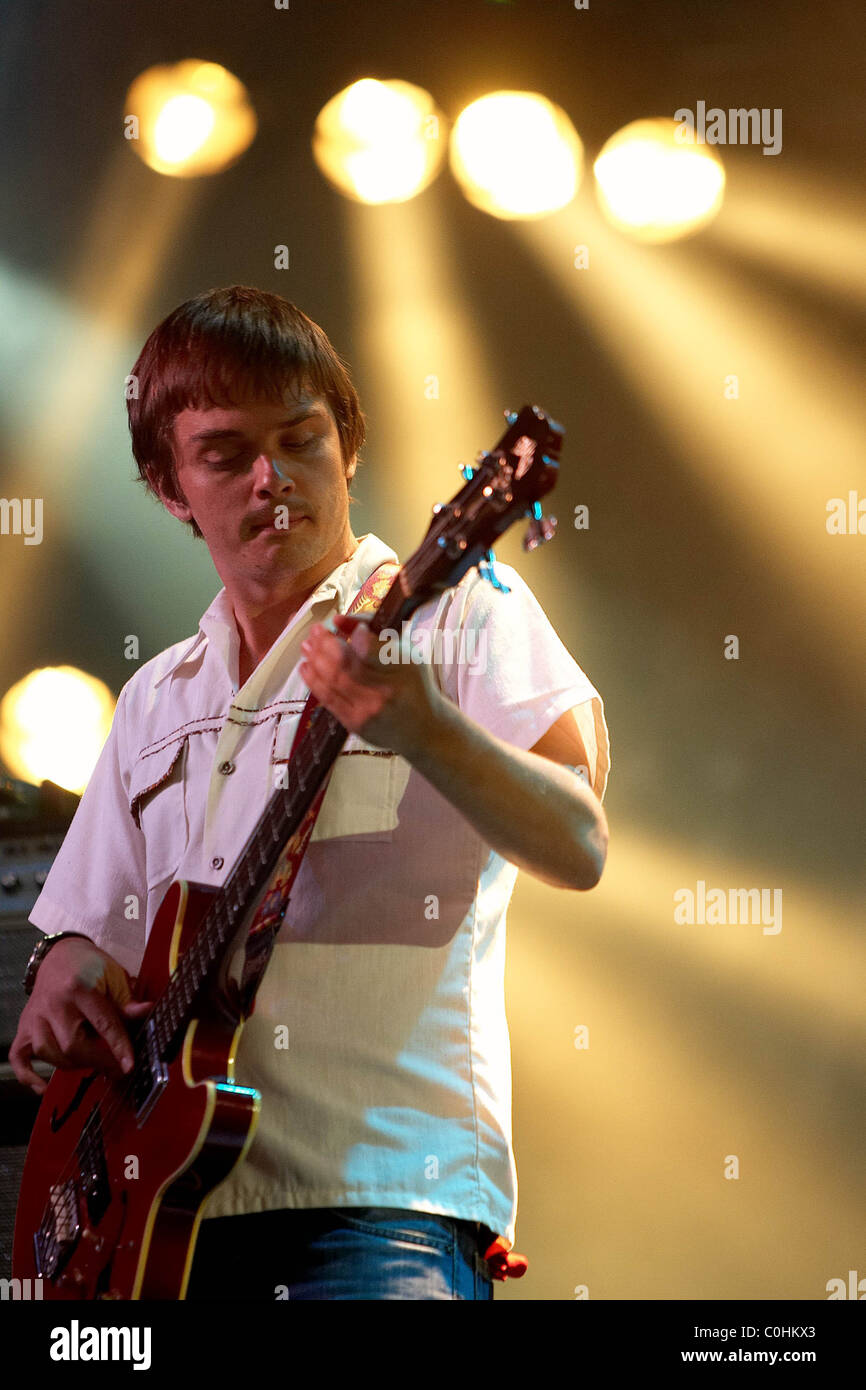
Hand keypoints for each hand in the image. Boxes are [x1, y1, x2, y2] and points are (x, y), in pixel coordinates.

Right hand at [9, 937, 152, 1094]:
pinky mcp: (24, 1026)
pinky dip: (27, 1075)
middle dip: (96, 1061)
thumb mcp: (114, 976)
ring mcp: (35, 1016)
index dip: (118, 1046)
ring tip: (90, 1061)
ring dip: (71, 1064)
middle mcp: (54, 1003)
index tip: (129, 1065)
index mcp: (79, 987)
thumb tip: (147, 1013)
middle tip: (115, 1069)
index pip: (102, 1023)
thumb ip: (127, 1000)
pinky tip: (42, 1087)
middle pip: (71, 1044)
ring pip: (48, 1052)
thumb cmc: (91, 966)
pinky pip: (18, 1056)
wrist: (60, 954)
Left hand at [298, 612, 443, 759]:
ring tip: (307, 646)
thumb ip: (374, 634)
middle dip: (323, 644)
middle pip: (344, 665)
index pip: (370, 649)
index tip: (338, 622)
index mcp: (402, 669)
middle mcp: (384, 692)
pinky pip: (328, 699)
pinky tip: (307, 667)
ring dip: (314, 660)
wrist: (423, 729)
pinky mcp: (355, 724)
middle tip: (315, 630)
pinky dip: (313, 681)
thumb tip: (338, 620)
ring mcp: (368, 711)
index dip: (351, 633)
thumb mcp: (406, 655)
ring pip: (332, 681)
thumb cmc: (413, 686)